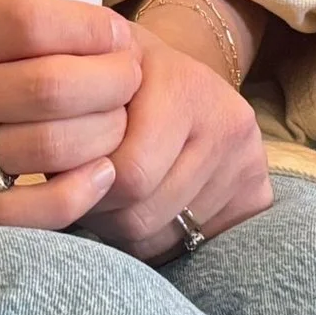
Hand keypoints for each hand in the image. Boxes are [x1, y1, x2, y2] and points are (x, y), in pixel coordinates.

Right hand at [0, 0, 139, 228]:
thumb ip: (19, 24)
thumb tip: (108, 34)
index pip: (30, 23)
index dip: (90, 27)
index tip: (115, 35)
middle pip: (52, 88)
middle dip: (113, 82)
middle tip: (128, 80)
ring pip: (53, 147)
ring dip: (106, 133)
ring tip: (115, 121)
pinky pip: (32, 212)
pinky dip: (80, 192)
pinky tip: (98, 172)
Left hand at [78, 16, 270, 261]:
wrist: (168, 70)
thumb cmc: (111, 77)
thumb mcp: (83, 79)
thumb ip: (67, 126)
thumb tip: (56, 190)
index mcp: (183, 86)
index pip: (127, 175)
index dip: (84, 184)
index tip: (67, 170)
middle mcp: (228, 120)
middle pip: (143, 214)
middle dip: (102, 212)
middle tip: (86, 190)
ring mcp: (249, 158)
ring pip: (164, 237)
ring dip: (126, 229)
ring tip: (112, 197)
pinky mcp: (259, 191)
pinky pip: (197, 245)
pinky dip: (161, 238)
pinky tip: (148, 206)